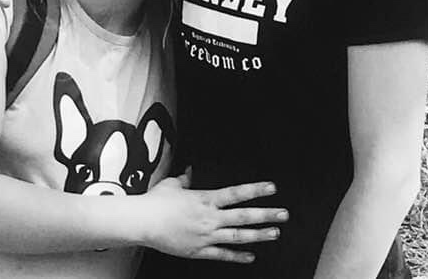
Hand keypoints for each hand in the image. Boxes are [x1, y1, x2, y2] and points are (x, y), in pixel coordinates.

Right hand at [136, 171, 287, 263]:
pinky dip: (237, 256)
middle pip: (244, 216)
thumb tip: (191, 171)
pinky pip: (222, 255)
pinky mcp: (199, 251)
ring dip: (258, 235)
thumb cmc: (156, 202)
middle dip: (266, 214)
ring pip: (238, 237)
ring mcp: (206, 236)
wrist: (143, 222)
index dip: (256, 190)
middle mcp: (210, 217)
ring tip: (274, 233)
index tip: (272, 188)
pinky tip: (251, 256)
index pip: (237, 193)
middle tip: (283, 214)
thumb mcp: (173, 184)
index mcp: (205, 198)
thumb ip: (186, 178)